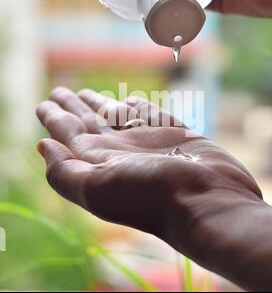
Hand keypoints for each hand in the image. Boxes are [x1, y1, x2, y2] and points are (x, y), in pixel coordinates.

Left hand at [36, 87, 261, 246]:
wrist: (208, 202)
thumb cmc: (152, 195)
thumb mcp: (97, 188)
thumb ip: (65, 171)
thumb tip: (43, 146)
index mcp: (98, 162)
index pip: (68, 134)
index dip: (53, 118)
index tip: (42, 102)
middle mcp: (120, 152)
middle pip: (88, 123)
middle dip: (72, 106)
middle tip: (59, 90)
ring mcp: (147, 143)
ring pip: (117, 117)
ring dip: (100, 104)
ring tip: (86, 93)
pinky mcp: (173, 134)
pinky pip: (151, 115)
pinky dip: (139, 106)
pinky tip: (130, 99)